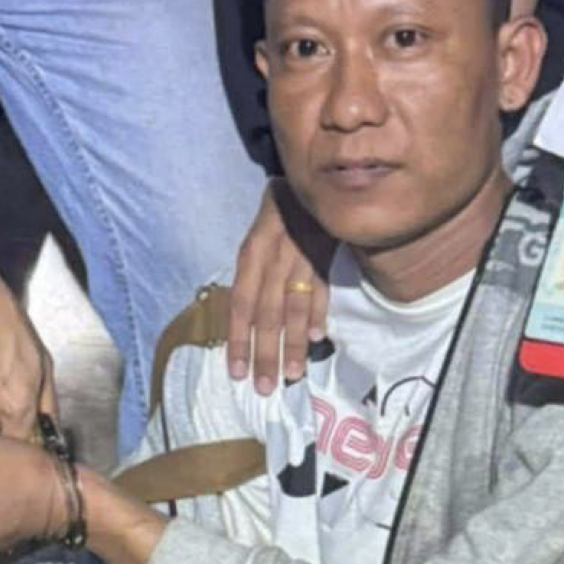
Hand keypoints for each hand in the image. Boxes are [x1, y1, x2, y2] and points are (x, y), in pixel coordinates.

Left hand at [226, 180, 332, 395]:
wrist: (312, 176)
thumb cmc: (280, 213)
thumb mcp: (259, 238)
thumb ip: (255, 276)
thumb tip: (246, 320)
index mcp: (251, 255)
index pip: (241, 305)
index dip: (238, 340)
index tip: (237, 373)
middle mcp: (273, 258)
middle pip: (267, 314)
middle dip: (265, 353)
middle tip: (264, 388)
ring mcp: (301, 257)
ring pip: (294, 307)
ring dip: (292, 344)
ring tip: (291, 374)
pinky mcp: (326, 254)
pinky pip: (322, 289)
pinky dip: (319, 313)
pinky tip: (316, 338)